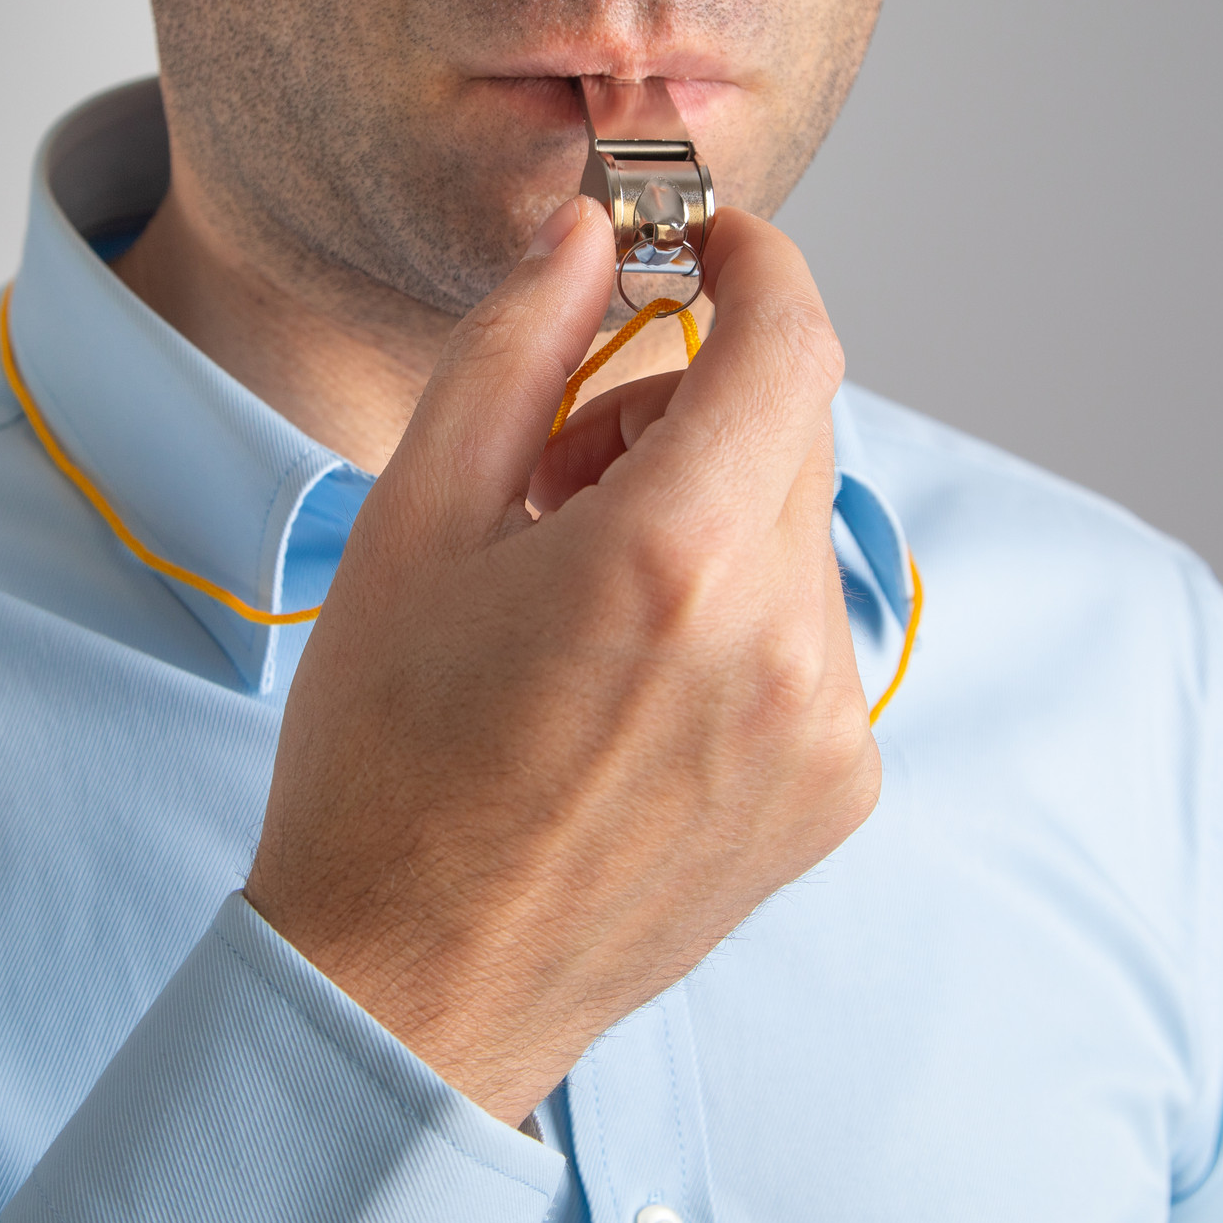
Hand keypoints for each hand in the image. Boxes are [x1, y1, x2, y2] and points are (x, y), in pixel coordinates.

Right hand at [244, 197, 878, 1125]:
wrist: (411, 984)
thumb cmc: (386, 763)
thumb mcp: (414, 524)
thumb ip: (515, 351)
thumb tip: (587, 237)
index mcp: (673, 561)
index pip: (790, 340)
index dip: (754, 264)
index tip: (704, 248)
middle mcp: (780, 643)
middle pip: (791, 430)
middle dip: (690, 401)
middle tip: (564, 461)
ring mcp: (824, 727)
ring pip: (795, 534)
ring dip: (710, 514)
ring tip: (580, 592)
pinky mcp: (837, 790)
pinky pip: (808, 636)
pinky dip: (736, 614)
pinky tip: (626, 679)